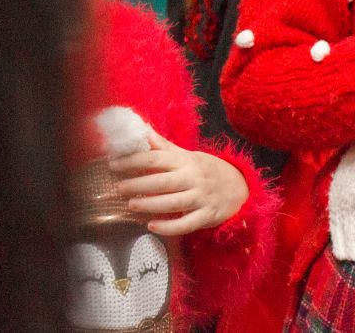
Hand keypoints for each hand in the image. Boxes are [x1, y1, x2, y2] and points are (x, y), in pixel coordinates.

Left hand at [111, 127, 249, 235]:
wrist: (240, 188)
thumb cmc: (208, 171)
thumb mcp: (189, 156)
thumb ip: (164, 147)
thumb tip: (142, 129)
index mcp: (187, 161)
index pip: (156, 159)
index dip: (133, 161)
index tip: (114, 165)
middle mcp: (194, 178)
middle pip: (162, 182)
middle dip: (138, 185)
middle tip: (118, 188)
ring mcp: (201, 198)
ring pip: (172, 203)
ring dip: (149, 205)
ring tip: (130, 205)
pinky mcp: (206, 216)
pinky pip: (186, 224)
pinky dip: (168, 226)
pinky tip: (151, 226)